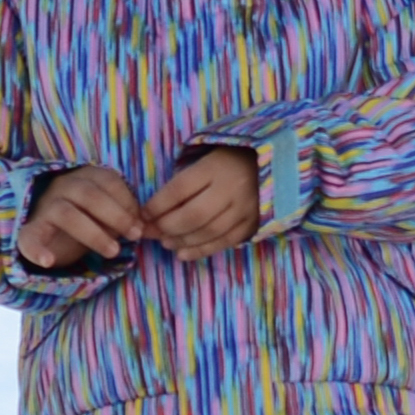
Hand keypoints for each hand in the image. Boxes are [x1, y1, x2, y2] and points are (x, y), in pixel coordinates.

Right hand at [18, 166, 145, 270]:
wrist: (47, 234)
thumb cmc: (85, 220)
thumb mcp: (105, 215)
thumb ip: (123, 216)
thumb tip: (145, 227)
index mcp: (83, 177)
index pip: (108, 180)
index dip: (127, 201)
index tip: (141, 222)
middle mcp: (62, 186)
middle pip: (89, 195)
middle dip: (116, 215)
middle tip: (134, 235)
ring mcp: (45, 208)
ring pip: (67, 214)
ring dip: (93, 234)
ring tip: (113, 252)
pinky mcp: (30, 231)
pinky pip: (31, 239)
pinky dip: (38, 250)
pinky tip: (48, 261)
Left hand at [139, 145, 264, 255]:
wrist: (271, 164)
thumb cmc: (228, 161)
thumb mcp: (204, 160)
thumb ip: (183, 182)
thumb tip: (153, 211)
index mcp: (215, 167)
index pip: (180, 189)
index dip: (158, 205)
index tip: (143, 214)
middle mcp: (231, 189)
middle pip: (194, 215)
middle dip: (167, 227)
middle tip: (151, 232)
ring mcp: (244, 209)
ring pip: (209, 232)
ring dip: (182, 241)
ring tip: (165, 243)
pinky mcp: (252, 224)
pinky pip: (224, 242)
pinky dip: (201, 251)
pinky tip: (183, 254)